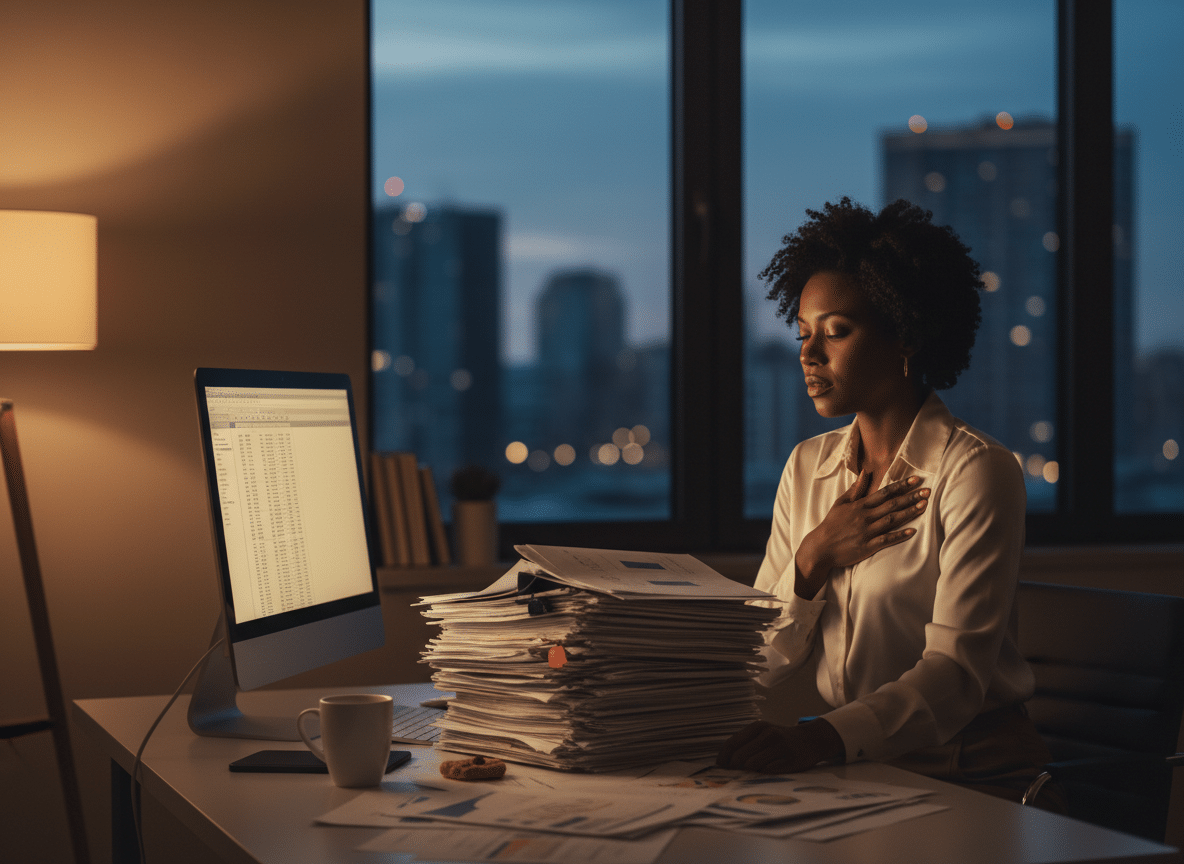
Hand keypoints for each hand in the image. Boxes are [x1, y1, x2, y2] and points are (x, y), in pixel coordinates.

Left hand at [716, 719, 844, 772]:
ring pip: (753, 765)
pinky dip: (764, 775)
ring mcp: (781, 746)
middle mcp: (768, 734)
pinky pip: (769, 771)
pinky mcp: (792, 760)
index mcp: (758, 727)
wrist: (811, 739)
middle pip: (740, 756)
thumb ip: (746, 743)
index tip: (720, 768)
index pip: (732, 743)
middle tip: (734, 776)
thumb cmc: (781, 739)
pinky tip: (766, 775)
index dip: (723, 758)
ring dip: (749, 773)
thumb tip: (724, 762)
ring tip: (752, 775)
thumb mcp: (763, 733)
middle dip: (734, 768)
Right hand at [794, 471, 928, 596]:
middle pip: (892, 504)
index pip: (884, 492)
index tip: (916, 479)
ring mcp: (867, 532)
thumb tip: (864, 472)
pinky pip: (886, 539)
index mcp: (859, 505)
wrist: (821, 547)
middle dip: (911, 497)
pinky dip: (899, 535)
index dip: (901, 485)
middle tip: (928, 491)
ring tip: (924, 506)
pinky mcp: (867, 546)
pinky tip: (912, 531)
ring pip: (891, 520)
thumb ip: (855, 489)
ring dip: (909, 512)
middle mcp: (865, 517)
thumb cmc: (831, 524)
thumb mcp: (840, 503)